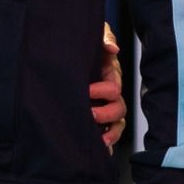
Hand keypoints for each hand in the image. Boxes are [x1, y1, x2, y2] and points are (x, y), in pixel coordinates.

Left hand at [89, 23, 126, 151]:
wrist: (65, 52)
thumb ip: (103, 37)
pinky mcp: (99, 118)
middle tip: (89, 113)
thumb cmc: (83, 45)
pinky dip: (108, 141)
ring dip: (110, 131)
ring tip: (99, 138)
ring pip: (118, 123)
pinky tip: (101, 148)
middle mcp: (109, 93)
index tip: (86, 90)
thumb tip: (112, 48)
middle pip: (119, 107)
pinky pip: (110, 133)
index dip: (102, 90)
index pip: (114, 86)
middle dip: (105, 113)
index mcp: (109, 73)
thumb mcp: (93, 36)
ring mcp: (106, 106)